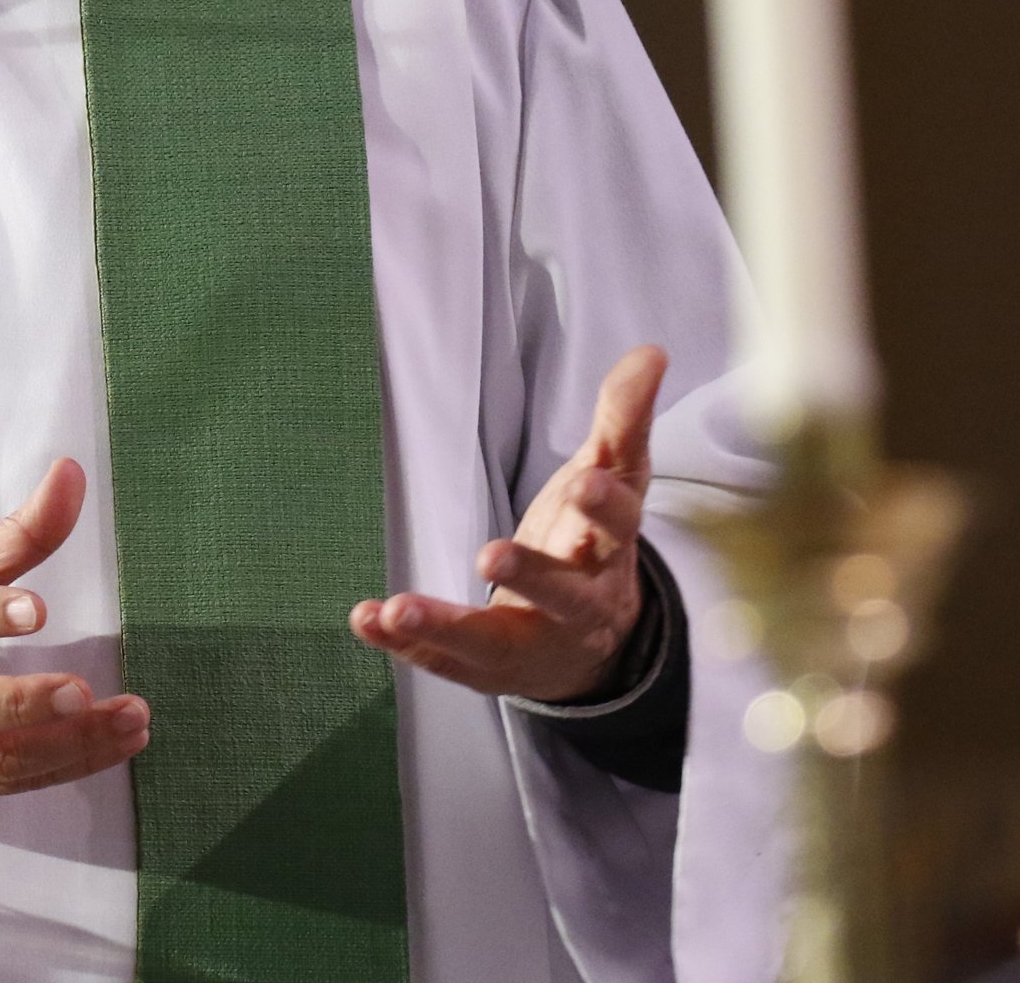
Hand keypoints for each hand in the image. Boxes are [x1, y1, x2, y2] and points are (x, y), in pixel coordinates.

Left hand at [349, 345, 664, 702]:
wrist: (591, 645)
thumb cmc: (593, 544)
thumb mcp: (613, 478)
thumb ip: (623, 418)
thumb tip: (652, 351)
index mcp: (609, 550)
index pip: (618, 527)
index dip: (605, 506)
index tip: (585, 483)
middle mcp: (577, 603)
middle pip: (561, 595)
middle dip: (529, 576)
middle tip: (490, 555)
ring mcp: (531, 642)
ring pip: (493, 641)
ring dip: (446, 626)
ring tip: (400, 607)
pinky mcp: (488, 668)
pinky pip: (444, 662)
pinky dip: (403, 644)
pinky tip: (367, 618)